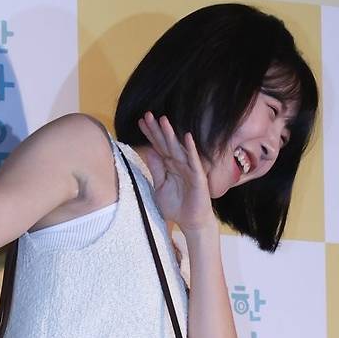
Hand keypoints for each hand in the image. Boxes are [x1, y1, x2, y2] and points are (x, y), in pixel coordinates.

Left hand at [137, 112, 215, 234]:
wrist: (191, 222)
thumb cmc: (177, 207)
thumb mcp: (160, 188)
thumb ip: (156, 170)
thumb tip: (149, 152)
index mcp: (169, 166)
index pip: (158, 147)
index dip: (150, 135)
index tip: (140, 122)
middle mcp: (179, 164)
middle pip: (166, 144)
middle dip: (157, 130)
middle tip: (147, 115)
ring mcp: (189, 169)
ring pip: (178, 149)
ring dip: (171, 135)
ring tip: (162, 120)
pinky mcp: (198, 177)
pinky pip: (194, 161)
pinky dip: (191, 149)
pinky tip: (187, 137)